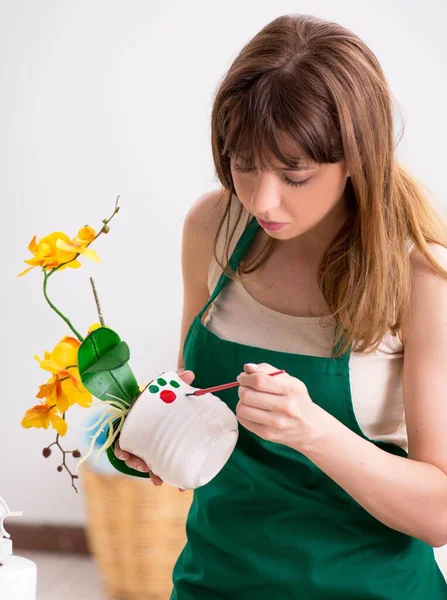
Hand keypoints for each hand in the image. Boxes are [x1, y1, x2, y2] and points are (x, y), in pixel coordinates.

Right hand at [114, 369, 195, 490]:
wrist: (167, 400)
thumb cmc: (162, 395)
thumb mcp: (166, 388)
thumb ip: (176, 380)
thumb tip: (190, 373)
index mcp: (136, 418)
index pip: (124, 434)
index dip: (121, 448)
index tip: (124, 455)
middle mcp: (138, 431)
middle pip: (131, 452)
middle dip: (136, 463)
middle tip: (145, 469)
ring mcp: (145, 442)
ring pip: (143, 460)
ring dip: (150, 472)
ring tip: (158, 480)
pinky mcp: (154, 449)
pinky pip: (155, 464)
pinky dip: (159, 473)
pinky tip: (166, 481)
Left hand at [235, 362, 315, 450]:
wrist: (310, 427)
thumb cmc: (296, 399)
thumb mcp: (289, 380)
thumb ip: (267, 370)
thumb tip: (247, 368)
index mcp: (290, 389)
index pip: (258, 381)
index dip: (245, 377)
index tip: (243, 377)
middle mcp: (284, 407)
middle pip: (247, 395)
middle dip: (242, 388)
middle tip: (246, 388)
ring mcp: (275, 423)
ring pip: (242, 408)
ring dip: (242, 401)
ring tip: (250, 400)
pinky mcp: (267, 434)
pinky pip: (242, 420)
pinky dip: (243, 413)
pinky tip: (253, 411)